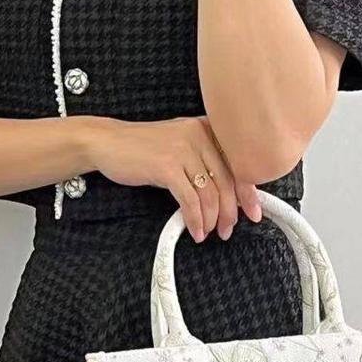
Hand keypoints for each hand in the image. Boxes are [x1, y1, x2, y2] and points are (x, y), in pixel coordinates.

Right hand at [86, 115, 261, 241]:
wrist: (107, 142)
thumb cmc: (142, 148)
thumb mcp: (179, 145)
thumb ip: (203, 160)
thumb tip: (227, 192)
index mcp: (207, 129)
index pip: (238, 164)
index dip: (249, 193)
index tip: (254, 212)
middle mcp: (199, 135)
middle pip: (227, 181)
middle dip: (230, 212)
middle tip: (228, 229)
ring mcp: (183, 150)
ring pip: (210, 194)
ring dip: (212, 220)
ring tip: (208, 232)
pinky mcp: (167, 167)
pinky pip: (190, 200)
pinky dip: (195, 220)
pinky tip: (195, 230)